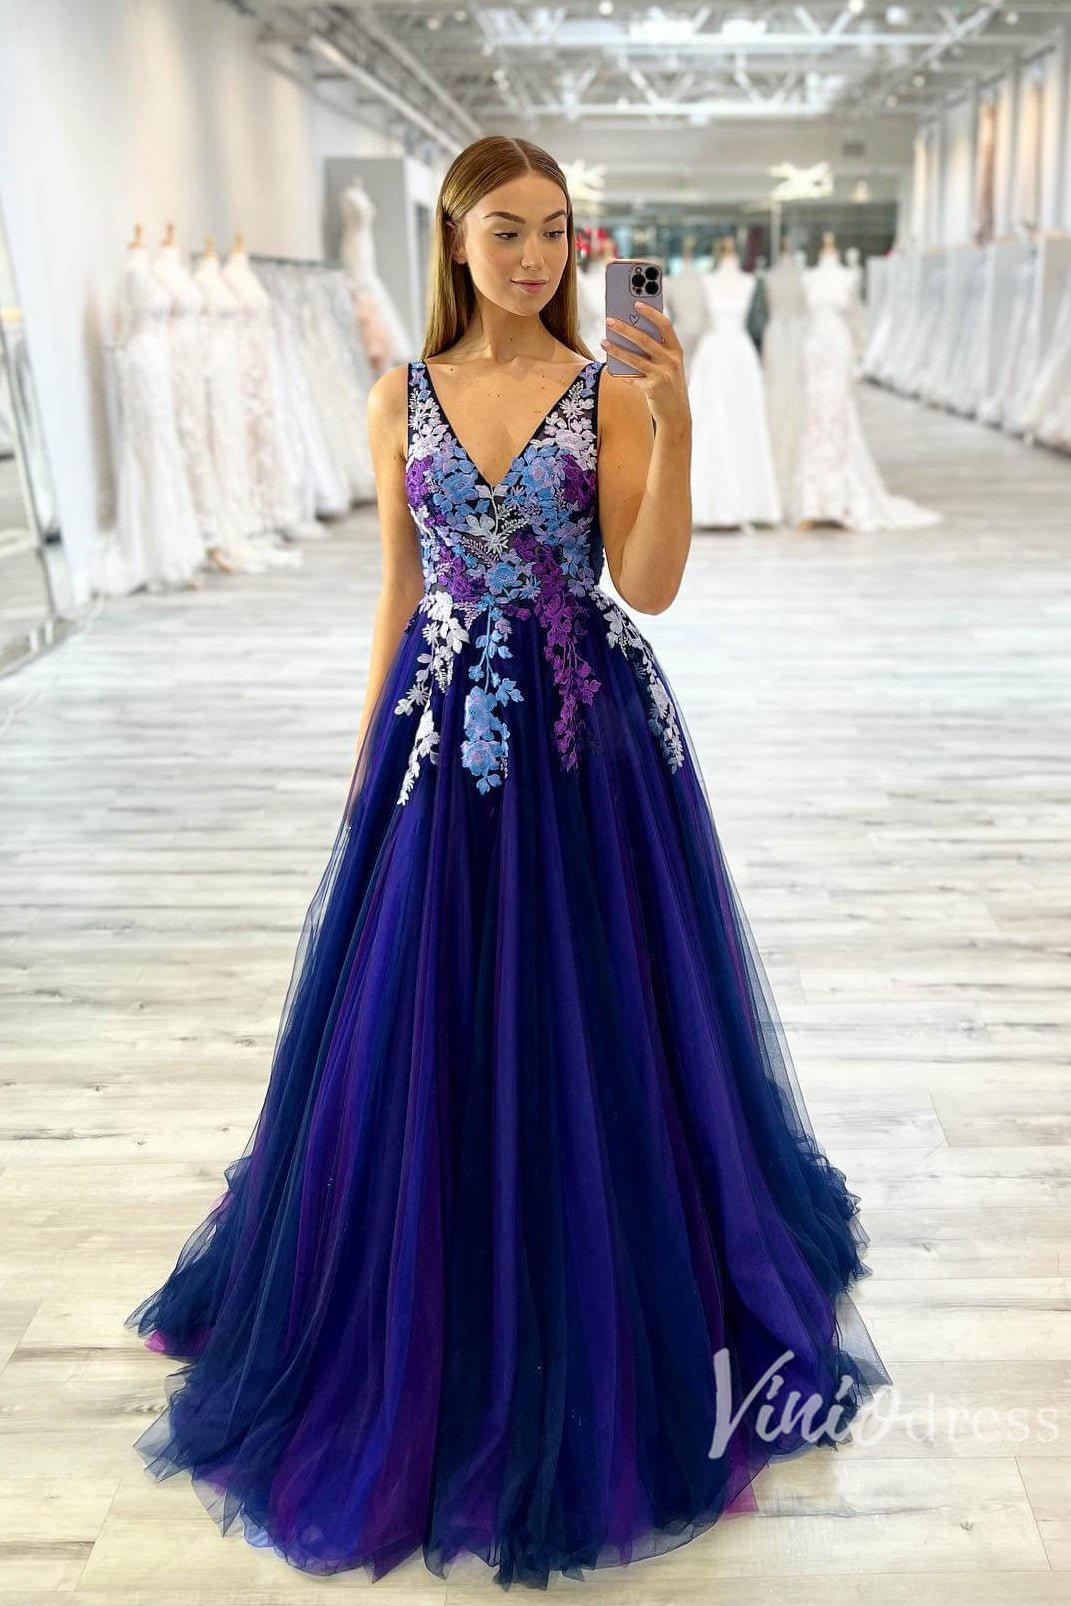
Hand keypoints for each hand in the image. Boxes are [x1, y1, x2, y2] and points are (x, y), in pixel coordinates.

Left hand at [601, 301, 689, 434]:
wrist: (677, 414)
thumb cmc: (668, 384)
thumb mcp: (668, 365)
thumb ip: (655, 350)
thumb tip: (630, 332)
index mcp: (677, 350)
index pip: (665, 326)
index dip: (651, 313)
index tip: (636, 303)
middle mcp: (671, 361)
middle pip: (645, 340)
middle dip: (625, 328)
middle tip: (609, 320)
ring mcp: (662, 376)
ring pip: (634, 358)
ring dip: (616, 349)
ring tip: (603, 341)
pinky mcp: (652, 389)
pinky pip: (631, 378)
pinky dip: (620, 373)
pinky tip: (609, 367)